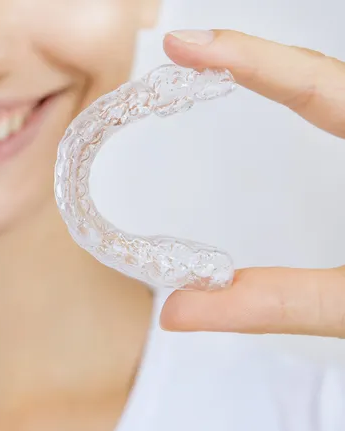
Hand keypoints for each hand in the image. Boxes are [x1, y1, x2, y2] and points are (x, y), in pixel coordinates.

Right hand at [159, 30, 344, 338]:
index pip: (314, 84)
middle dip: (252, 56)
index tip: (185, 44)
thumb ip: (276, 303)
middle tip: (188, 50)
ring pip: (343, 87)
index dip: (243, 58)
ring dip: (281, 68)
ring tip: (216, 61)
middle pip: (323, 74)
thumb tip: (178, 310)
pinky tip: (284, 97)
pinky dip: (309, 95)